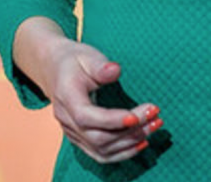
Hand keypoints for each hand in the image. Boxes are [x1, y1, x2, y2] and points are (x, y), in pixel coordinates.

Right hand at [40, 39, 161, 163]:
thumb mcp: (87, 55)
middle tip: (155, 116)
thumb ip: (100, 65)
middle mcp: (66, 119)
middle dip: (130, 131)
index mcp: (66, 97)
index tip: (136, 116)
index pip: (87, 117)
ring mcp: (72, 132)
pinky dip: (123, 152)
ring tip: (154, 126)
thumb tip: (115, 70)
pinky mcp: (80, 139)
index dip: (112, 120)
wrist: (55, 69)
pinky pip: (101, 154)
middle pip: (98, 138)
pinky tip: (141, 142)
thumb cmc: (74, 61)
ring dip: (131, 142)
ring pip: (102, 150)